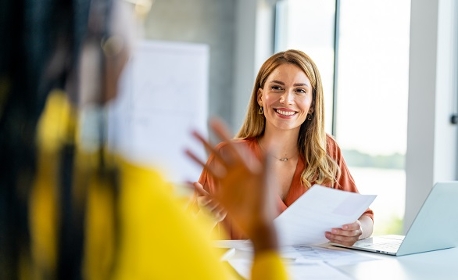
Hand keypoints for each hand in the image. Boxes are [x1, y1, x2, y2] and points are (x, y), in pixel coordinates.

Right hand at [186, 118, 278, 252]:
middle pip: (215, 154)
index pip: (230, 145)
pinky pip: (204, 190)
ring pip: (208, 169)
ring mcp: (226, 186)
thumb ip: (266, 161)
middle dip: (204, 142)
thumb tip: (271, 143)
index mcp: (244, 166)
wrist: (261, 225)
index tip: (212, 120)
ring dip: (196, 158)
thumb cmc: (266, 201)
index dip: (221, 132)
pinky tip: (184, 179)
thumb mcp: (266, 178)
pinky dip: (194, 185)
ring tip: (184, 148)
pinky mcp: (220, 200)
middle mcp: (233, 174)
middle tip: (191, 130)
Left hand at [325, 220, 362, 245]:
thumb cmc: (349, 222)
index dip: (349, 227)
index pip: (355, 226)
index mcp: (357, 225)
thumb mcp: (349, 219)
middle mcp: (357, 233)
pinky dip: (334, 240)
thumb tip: (335, 215)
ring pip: (345, 239)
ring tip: (328, 234)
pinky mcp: (349, 243)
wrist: (354, 229)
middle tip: (332, 230)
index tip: (342, 226)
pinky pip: (342, 243)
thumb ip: (344, 218)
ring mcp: (353, 239)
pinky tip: (329, 237)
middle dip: (340, 232)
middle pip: (349, 234)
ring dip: (335, 237)